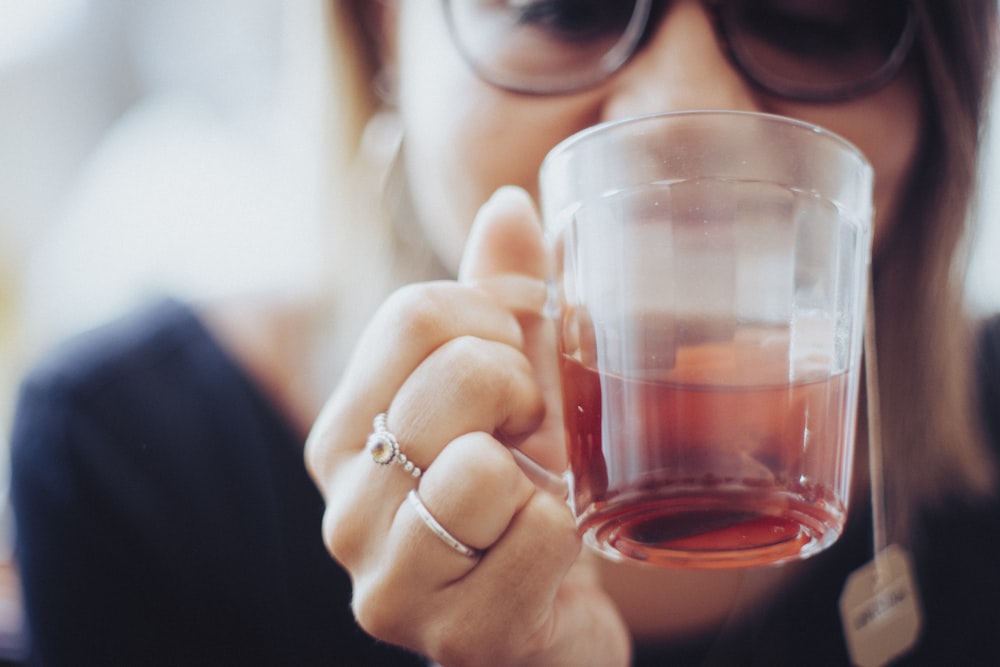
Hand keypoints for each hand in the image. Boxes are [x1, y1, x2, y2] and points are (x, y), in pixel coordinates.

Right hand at [305, 187, 629, 665]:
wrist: (546, 622)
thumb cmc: (520, 496)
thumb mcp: (510, 390)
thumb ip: (502, 298)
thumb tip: (512, 199)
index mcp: (345, 427)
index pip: (417, 312)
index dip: (497, 326)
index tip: (512, 373)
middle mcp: (343, 502)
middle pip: (462, 373)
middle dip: (526, 397)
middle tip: (525, 444)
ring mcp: (387, 578)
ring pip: (484, 466)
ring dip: (541, 478)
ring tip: (528, 504)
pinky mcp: (449, 636)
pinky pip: (537, 535)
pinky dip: (566, 537)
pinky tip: (542, 561)